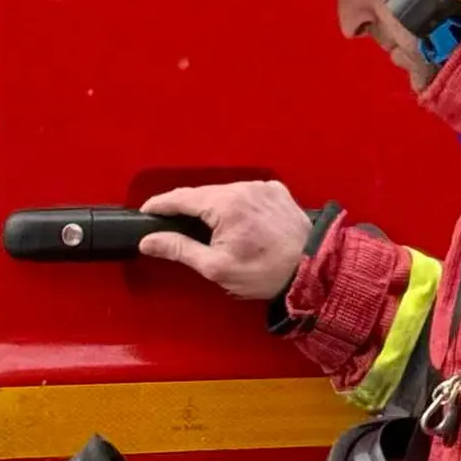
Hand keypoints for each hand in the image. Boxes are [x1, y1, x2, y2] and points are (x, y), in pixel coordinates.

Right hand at [138, 180, 312, 299]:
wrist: (313, 270)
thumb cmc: (266, 272)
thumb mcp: (216, 267)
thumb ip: (180, 249)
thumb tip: (150, 241)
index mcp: (226, 204)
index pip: (181, 197)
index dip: (160, 205)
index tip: (147, 212)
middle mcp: (244, 188)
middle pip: (203, 193)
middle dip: (187, 208)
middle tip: (174, 225)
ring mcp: (263, 188)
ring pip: (225, 192)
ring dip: (213, 206)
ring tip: (210, 229)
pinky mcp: (277, 192)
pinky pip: (247, 193)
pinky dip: (237, 204)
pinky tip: (239, 223)